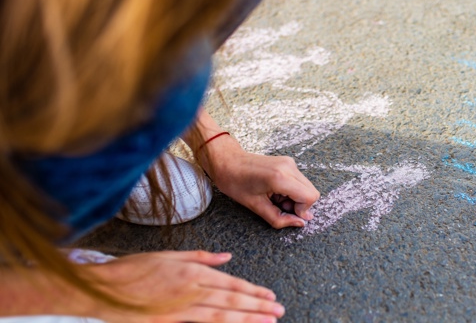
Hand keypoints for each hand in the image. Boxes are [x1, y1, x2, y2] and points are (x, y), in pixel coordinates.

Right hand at [90, 251, 283, 321]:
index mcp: (192, 272)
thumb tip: (226, 257)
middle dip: (257, 307)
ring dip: (246, 319)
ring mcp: (180, 309)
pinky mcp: (170, 322)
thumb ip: (201, 256)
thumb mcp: (169, 254)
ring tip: (266, 322)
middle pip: (231, 300)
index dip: (253, 291)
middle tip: (278, 311)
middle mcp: (190, 290)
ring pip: (221, 316)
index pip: (231, 283)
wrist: (103, 288)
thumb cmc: (134, 268)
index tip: (270, 296)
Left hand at [200, 136, 319, 227]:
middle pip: (311, 191)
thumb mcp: (256, 206)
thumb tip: (299, 223)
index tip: (290, 214)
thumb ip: (279, 218)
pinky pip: (299, 180)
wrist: (227, 161)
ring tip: (275, 199)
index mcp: (280, 178)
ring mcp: (289, 162)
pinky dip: (292, 190)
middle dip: (300, 204)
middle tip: (280, 207)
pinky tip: (276, 191)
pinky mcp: (287, 162)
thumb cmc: (236, 183)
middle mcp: (288, 167)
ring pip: (306, 186)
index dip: (303, 210)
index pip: (310, 196)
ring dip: (295, 197)